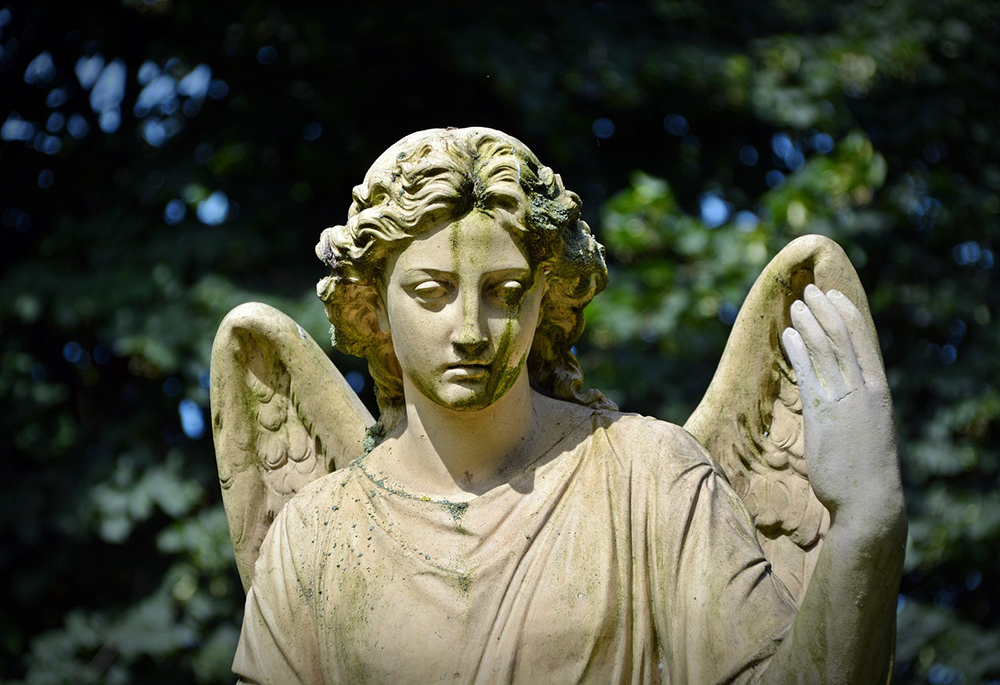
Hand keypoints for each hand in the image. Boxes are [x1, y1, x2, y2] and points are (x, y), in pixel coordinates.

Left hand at [781, 284, 902, 536]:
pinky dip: (798, 351)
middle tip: (809, 290)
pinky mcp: (823, 416)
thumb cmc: (866, 471)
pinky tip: (789, 336)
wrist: (869, 502)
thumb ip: (853, 407)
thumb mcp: (866, 430)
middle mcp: (864, 391)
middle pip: (842, 339)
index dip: (846, 315)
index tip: (833, 295)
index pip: (862, 342)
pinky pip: (809, 374)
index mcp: (878, 391)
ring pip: (826, 351)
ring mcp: (844, 402)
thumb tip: (836, 394)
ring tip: (795, 307)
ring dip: (808, 325)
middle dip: (825, 311)